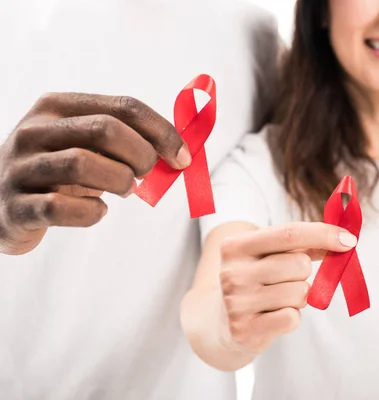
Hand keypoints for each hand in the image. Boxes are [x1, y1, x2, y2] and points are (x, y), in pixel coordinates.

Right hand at [0, 93, 191, 254]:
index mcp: (56, 107)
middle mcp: (34, 130)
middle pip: (105, 129)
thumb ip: (124, 140)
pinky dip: (91, 213)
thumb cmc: (58, 172)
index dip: (162, 132)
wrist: (1, 204)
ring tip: (123, 191)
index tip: (183, 157)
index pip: (123, 106)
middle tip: (145, 174)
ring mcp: (20, 168)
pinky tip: (97, 211)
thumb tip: (178, 150)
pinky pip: (61, 207)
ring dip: (118, 182)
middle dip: (140, 156)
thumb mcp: (85, 144)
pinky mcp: (15, 207)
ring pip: (83, 164)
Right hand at [218, 222, 356, 354]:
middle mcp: (232, 272)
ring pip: (300, 293)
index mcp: (236, 246)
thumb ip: (305, 244)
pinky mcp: (244, 329)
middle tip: (285, 280)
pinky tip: (273, 316)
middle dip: (303, 273)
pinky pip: (292, 318)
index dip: (324, 234)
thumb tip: (344, 240)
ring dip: (298, 297)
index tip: (349, 240)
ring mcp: (237, 302)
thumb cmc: (257, 280)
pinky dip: (292, 317)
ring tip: (277, 299)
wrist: (222, 322)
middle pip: (299, 264)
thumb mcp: (270, 255)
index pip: (289, 234)